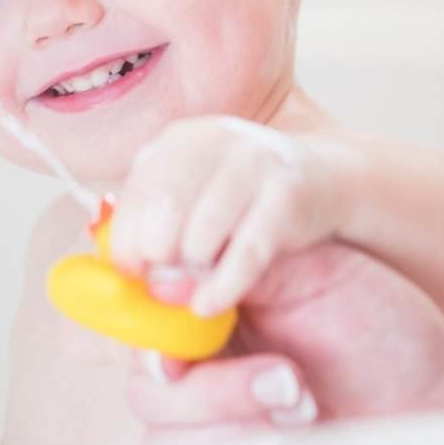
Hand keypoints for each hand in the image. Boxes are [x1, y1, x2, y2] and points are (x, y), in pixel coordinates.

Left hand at [107, 115, 351, 317]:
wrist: (327, 179)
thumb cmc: (247, 197)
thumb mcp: (196, 192)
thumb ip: (154, 219)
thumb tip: (115, 272)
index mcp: (181, 139)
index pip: (132, 203)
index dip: (127, 248)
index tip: (135, 275)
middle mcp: (216, 141)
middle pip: (160, 222)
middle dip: (158, 262)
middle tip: (168, 281)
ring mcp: (254, 163)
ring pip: (197, 242)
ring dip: (193, 274)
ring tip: (201, 278)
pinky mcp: (288, 195)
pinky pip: (243, 256)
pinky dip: (220, 288)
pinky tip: (208, 305)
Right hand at [125, 242, 443, 433]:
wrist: (432, 386)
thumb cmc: (383, 324)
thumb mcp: (318, 272)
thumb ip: (243, 262)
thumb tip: (169, 271)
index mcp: (216, 292)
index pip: (145, 306)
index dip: (150, 320)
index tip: (189, 328)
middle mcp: (204, 350)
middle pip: (148, 376)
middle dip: (214, 384)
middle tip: (286, 378)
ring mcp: (214, 404)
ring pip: (165, 424)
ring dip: (234, 416)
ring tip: (304, 401)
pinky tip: (298, 432)